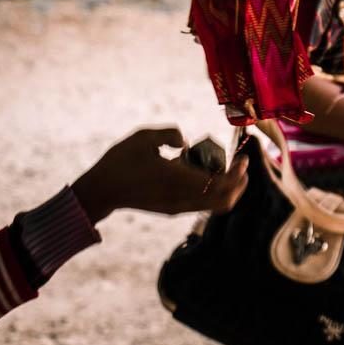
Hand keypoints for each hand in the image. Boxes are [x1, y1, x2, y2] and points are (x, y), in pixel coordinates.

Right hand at [71, 125, 248, 224]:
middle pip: (223, 201)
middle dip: (239, 184)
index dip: (237, 173)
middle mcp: (180, 198)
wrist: (100, 191)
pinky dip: (212, 193)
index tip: (243, 159)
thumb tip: (186, 141)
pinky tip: (205, 173)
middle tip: (242, 165)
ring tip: (228, 168)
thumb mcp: (143, 138)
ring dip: (228, 190)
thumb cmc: (120, 162)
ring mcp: (176, 207)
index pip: (219, 184)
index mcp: (176, 179)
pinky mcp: (171, 210)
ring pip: (214, 206)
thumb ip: (169, 134)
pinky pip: (202, 205)